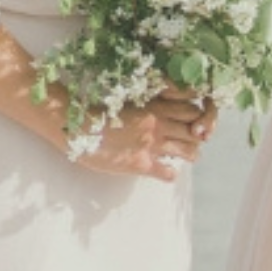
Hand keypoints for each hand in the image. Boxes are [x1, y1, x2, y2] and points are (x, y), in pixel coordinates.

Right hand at [75, 93, 211, 181]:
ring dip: (188, 153)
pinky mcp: (142, 164)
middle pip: (196, 130)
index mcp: (154, 104)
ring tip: (181, 155)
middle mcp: (158, 124)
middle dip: (196, 135)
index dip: (195, 114)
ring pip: (190, 151)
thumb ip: (146, 101)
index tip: (190, 118)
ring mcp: (152, 145)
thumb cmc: (96, 108)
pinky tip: (162, 170)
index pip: (192, 107)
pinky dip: (170, 173)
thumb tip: (158, 103)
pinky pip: (169, 173)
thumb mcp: (126, 97)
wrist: (75, 124)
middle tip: (189, 138)